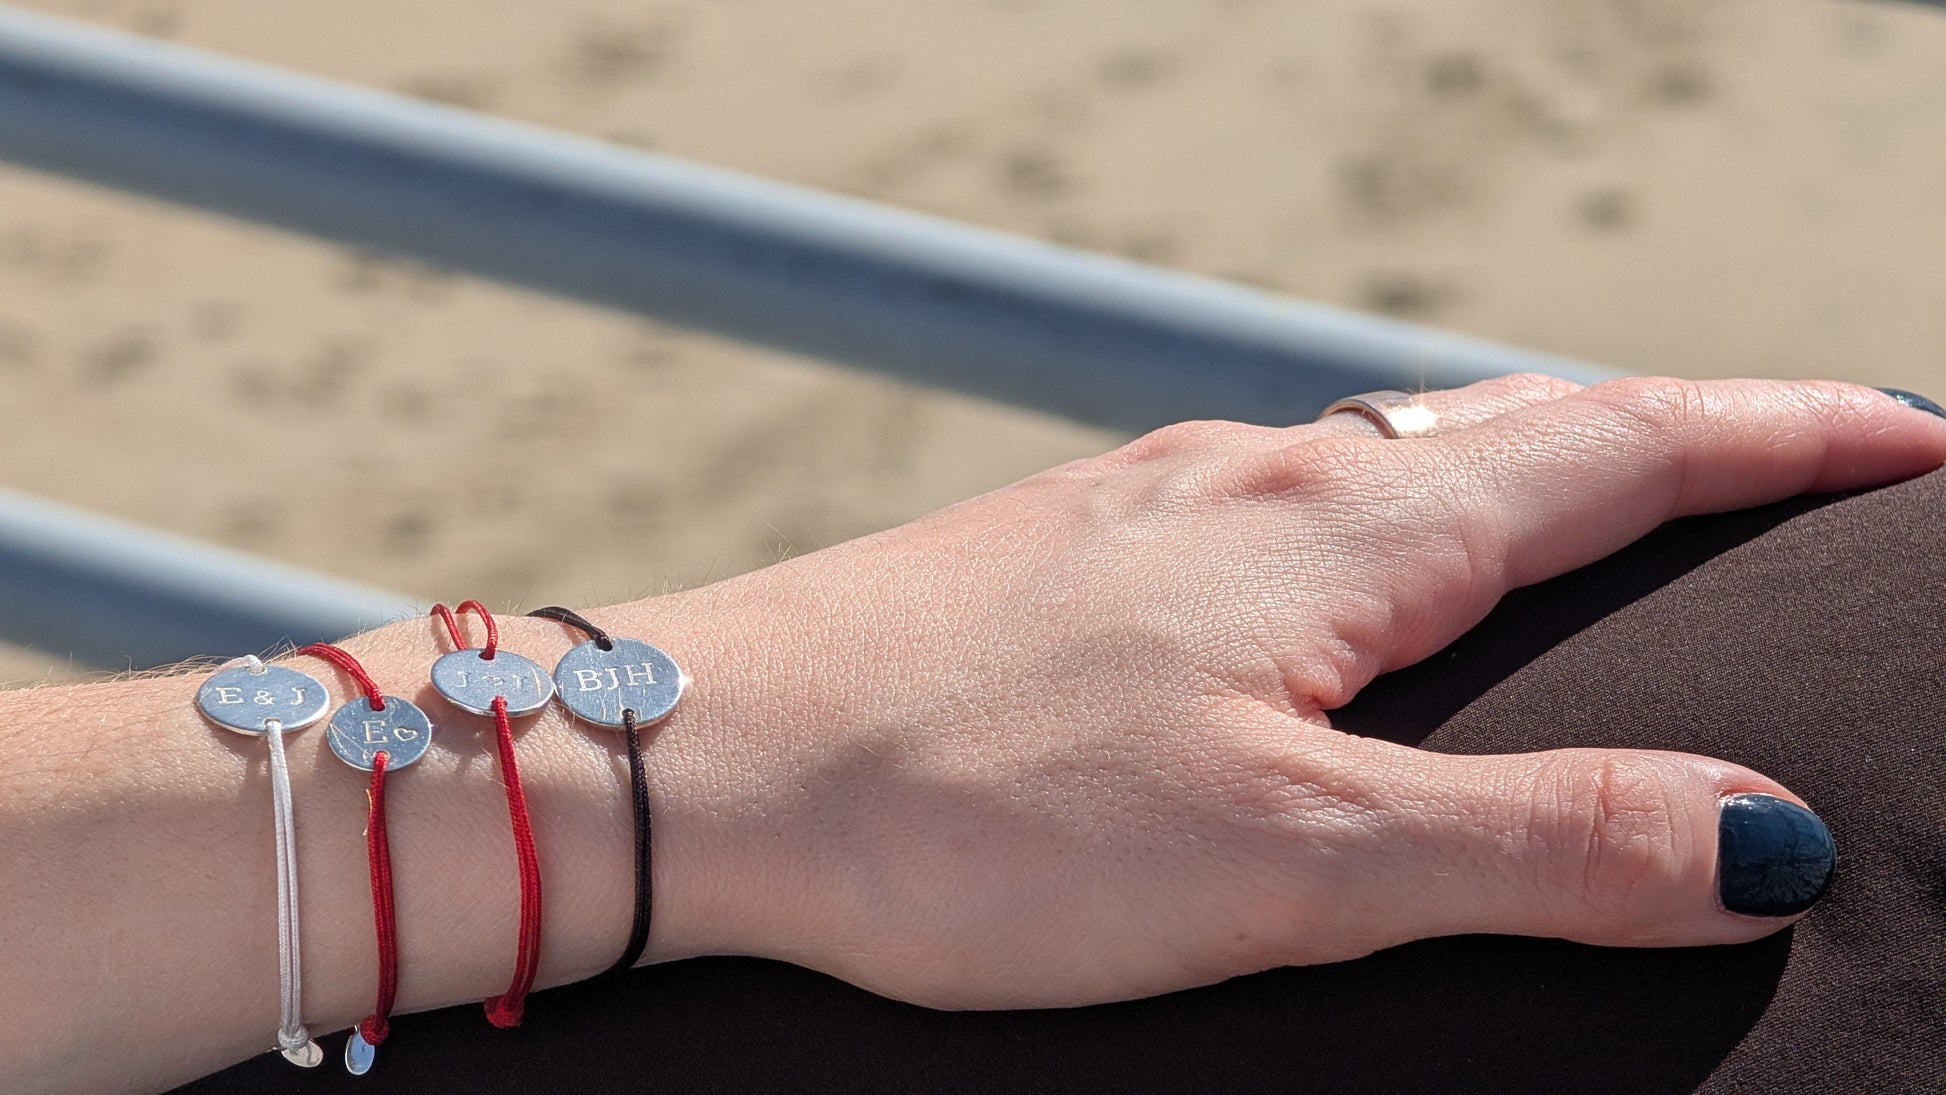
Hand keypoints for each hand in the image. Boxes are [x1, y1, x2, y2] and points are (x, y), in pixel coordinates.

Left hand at [639, 375, 1945, 1008]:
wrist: (700, 757)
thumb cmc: (965, 811)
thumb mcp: (1282, 855)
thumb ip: (1529, 844)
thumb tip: (1769, 838)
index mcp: (1340, 535)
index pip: (1625, 447)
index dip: (1787, 433)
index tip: (1912, 435)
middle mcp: (1252, 482)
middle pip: (1519, 429)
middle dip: (1682, 436)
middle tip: (1797, 456)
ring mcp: (1150, 506)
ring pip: (1392, 460)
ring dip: (1527, 467)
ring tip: (1609, 505)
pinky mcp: (1069, 557)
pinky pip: (1277, 509)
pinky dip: (1382, 521)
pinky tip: (1346, 576)